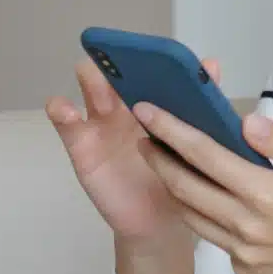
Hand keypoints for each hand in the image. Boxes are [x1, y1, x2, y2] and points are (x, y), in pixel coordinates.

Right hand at [44, 56, 222, 244]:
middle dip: (121, 64)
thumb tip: (211, 64)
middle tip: (129, 71)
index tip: (156, 52)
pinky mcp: (82, 146)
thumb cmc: (180, 175)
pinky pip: (66, 123)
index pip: (149, 66)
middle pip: (118, 70)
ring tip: (100, 88)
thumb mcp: (196, 142)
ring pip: (91, 87)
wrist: (160, 221)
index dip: (149, 54)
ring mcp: (102, 122)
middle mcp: (127, 104)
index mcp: (156, 99)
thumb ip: (202, 106)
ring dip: (94, 81)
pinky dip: (61, 111)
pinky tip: (66, 111)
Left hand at [134, 105, 272, 273]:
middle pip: (186, 188)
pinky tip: (207, 198)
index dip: (172, 131)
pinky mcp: (246, 270)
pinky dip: (204, 214)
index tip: (147, 111)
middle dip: (159, 159)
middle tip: (144, 136)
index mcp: (267, 194)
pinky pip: (215, 238)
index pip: (206, 156)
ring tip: (163, 163)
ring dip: (173, 188)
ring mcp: (244, 253)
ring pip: (192, 216)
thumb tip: (245, 122)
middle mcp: (247, 226)